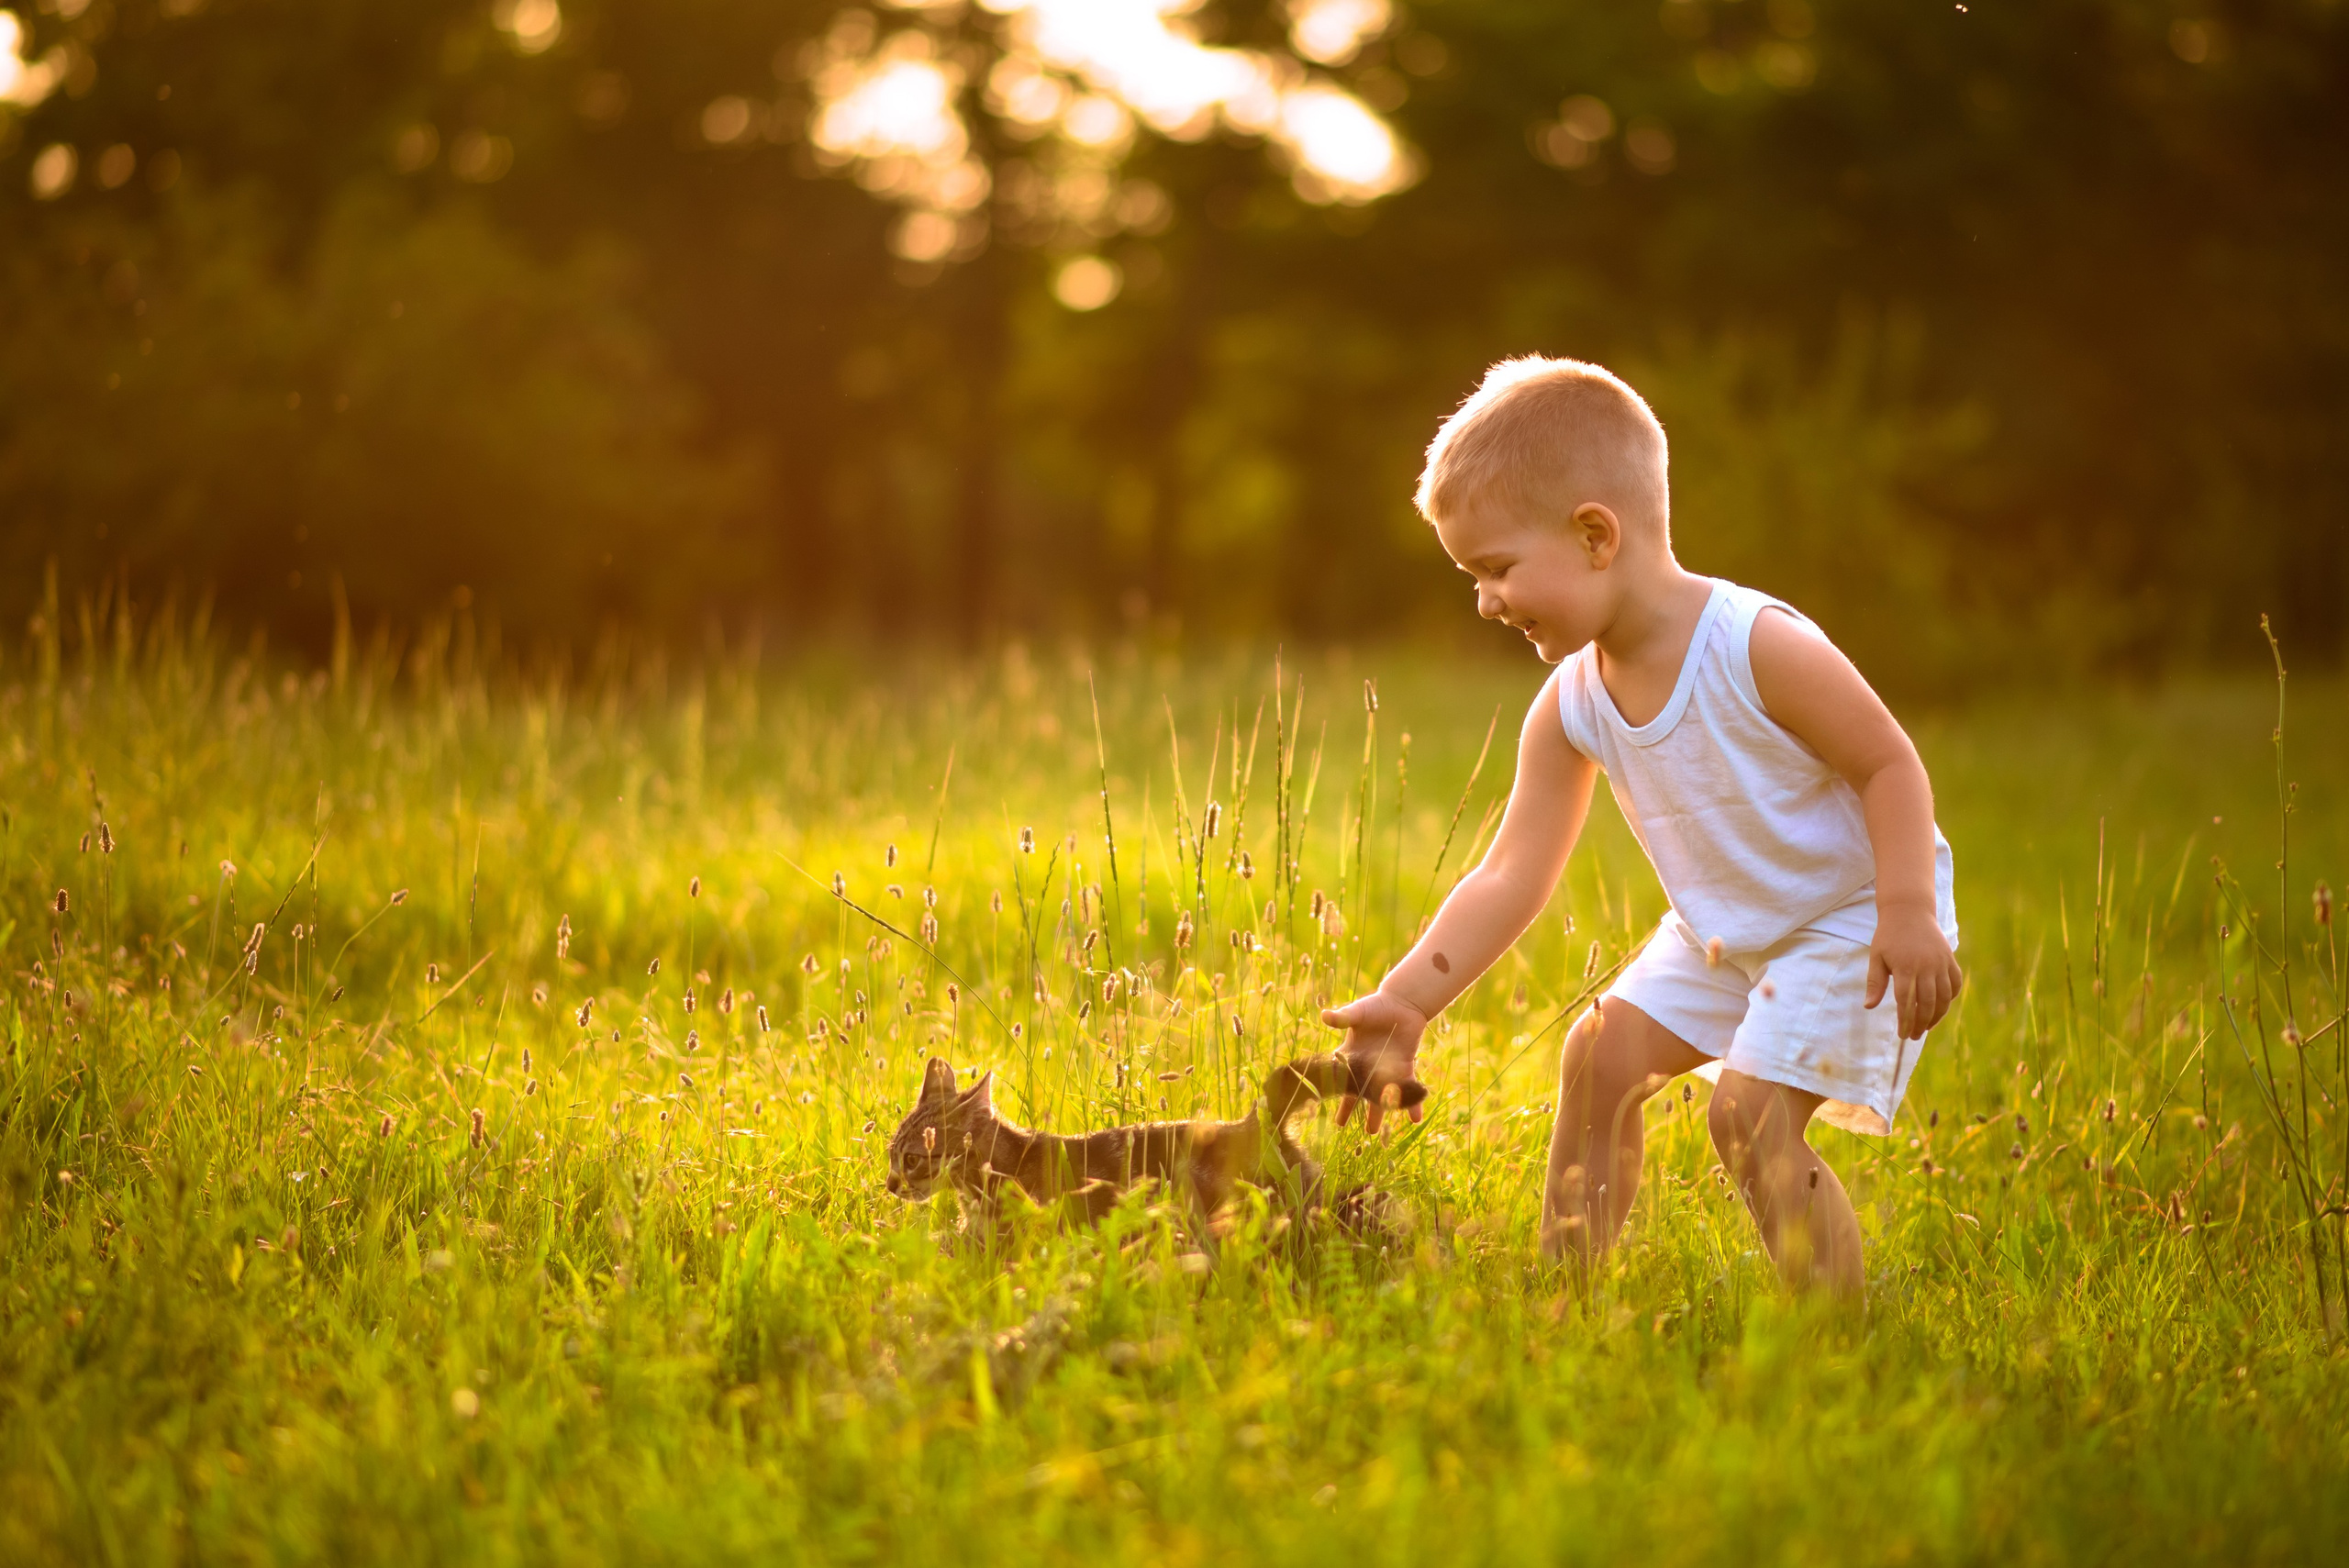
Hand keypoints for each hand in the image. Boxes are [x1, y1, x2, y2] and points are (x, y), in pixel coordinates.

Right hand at [1319, 990, 1429, 1132]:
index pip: (1341, 1077)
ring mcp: (1386, 1069)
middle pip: (1359, 1091)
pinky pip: (1408, 1088)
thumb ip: (1343, 1017)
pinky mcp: (1405, 1067)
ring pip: (1381, 1095)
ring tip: (1373, 1132)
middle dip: (1352, 1109)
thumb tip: (1324, 1016)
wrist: (1403, 1003)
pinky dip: (1413, 1103)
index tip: (1321, 1100)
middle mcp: (1368, 1066)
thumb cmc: (1376, 1006)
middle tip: (1343, 1129)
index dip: (1333, 1092)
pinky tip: (1415, 1118)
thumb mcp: (1358, 1012)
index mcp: (1352, 1055)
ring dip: (1379, 1112)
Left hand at [1865, 904, 1961, 1040]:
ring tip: (1925, 1027)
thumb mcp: (1876, 957)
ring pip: (1943, 998)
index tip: (1902, 1035)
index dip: (1905, 1021)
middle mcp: (1926, 967)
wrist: (1910, 911)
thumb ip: (1875, 982)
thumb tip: (1868, 1006)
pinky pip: (1955, 985)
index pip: (1907, 1003)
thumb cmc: (1889, 936)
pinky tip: (1940, 1008)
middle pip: (1927, 1004)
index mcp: (1905, 968)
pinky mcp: (1950, 960)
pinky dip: (1949, 999)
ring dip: (1936, 1016)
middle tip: (1913, 1036)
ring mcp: (1941, 963)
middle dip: (1920, 1024)